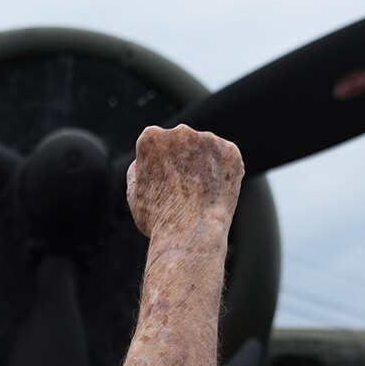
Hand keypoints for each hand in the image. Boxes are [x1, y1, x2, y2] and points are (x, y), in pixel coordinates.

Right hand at [125, 125, 243, 239]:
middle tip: (184, 191)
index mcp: (151, 138)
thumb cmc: (158, 219)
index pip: (156, 144)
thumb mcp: (134, 193)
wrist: (190, 234)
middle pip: (181, 142)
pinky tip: (215, 192)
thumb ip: (139, 168)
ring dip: (204, 165)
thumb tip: (146, 159)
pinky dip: (223, 173)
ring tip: (200, 195)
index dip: (160, 167)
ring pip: (205, 149)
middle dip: (183, 160)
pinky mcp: (230, 151)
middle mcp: (179, 132)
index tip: (164, 185)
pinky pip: (226, 159)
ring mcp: (207, 139)